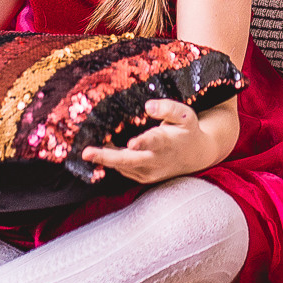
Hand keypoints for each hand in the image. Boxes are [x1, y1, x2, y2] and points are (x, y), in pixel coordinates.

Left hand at [81, 99, 213, 183]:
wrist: (195, 155)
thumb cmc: (188, 130)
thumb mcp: (185, 115)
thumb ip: (168, 108)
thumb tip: (148, 106)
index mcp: (167, 142)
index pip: (154, 142)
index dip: (143, 143)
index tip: (132, 143)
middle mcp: (156, 160)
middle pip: (129, 160)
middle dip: (106, 157)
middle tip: (87, 152)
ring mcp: (149, 171)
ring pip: (122, 166)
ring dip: (104, 158)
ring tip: (88, 150)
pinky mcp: (143, 176)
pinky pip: (123, 169)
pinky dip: (112, 161)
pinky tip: (102, 151)